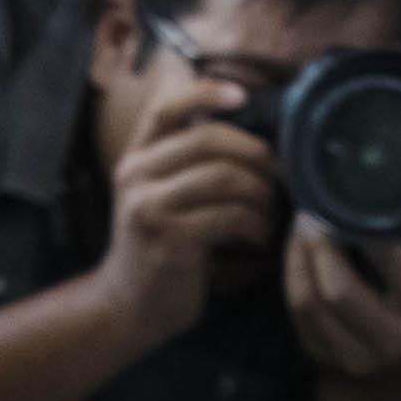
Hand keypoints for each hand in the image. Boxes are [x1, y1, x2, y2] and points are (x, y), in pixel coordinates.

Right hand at [94, 101, 281, 347]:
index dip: (205, 92)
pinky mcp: (170, 240)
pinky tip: (259, 238)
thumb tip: (248, 139)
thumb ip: (183, 167)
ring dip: (260, 195)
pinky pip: (231, 216)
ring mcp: (149, 208)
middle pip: (208, 140)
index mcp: (134, 160)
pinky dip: (256, 225)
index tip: (242, 95)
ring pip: (225, 177)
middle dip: (254, 155)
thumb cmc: (155, 252)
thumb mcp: (157, 199)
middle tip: (274, 178)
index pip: (165, 107)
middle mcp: (136, 177)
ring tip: (268, 214)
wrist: (127, 308)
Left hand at [279, 206, 400, 382]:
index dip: (374, 231)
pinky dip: (294, 274)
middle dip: (320, 245)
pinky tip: (298, 250)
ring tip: (303, 225)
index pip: (399, 266)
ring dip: (301, 256)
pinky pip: (300, 312)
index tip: (358, 200)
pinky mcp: (333, 360)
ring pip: (314, 300)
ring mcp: (365, 354)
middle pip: (341, 291)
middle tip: (314, 212)